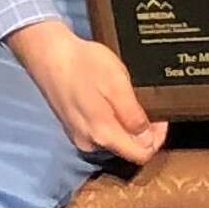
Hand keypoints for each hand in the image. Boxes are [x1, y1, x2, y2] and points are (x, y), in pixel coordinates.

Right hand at [9, 19, 165, 167]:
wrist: (47, 53)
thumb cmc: (83, 64)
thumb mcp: (117, 85)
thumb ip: (134, 117)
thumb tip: (147, 139)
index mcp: (103, 135)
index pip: (141, 155)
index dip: (157, 138)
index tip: (161, 116)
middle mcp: (90, 142)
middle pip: (127, 148)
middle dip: (143, 131)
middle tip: (147, 104)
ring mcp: (78, 134)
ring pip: (114, 139)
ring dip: (126, 124)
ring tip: (128, 98)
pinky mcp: (72, 125)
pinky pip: (99, 130)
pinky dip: (110, 119)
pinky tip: (107, 97)